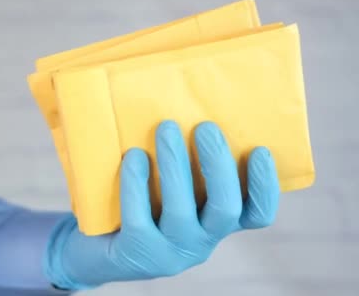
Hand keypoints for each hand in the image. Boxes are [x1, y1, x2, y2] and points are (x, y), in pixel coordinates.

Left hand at [44, 120, 279, 289]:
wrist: (93, 245)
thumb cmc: (141, 200)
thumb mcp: (171, 183)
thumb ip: (190, 160)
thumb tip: (193, 105)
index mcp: (215, 222)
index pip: (257, 214)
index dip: (264, 186)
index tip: (260, 150)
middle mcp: (200, 242)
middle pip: (226, 209)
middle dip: (218, 165)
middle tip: (206, 127)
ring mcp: (170, 252)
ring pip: (182, 211)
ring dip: (175, 165)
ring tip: (166, 127)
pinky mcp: (137, 254)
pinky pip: (139, 218)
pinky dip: (137, 183)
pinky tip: (134, 156)